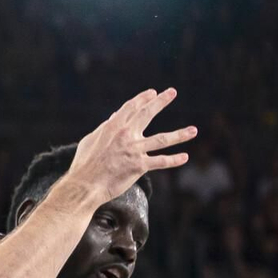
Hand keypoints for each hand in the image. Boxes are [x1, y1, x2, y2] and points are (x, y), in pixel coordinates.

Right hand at [65, 88, 195, 202]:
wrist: (85, 185)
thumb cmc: (84, 164)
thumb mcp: (90, 140)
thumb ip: (104, 128)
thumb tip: (114, 118)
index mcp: (113, 127)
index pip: (131, 107)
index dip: (143, 98)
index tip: (152, 92)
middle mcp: (126, 135)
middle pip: (147, 114)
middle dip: (161, 101)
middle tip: (172, 92)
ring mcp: (134, 150)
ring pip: (162, 140)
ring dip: (180, 134)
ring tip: (194, 130)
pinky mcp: (139, 166)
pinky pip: (160, 162)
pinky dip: (173, 160)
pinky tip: (185, 157)